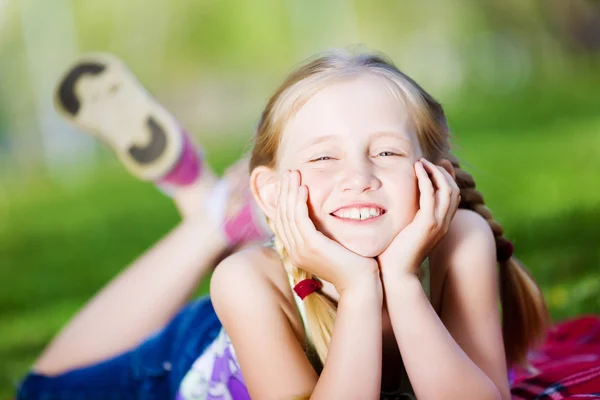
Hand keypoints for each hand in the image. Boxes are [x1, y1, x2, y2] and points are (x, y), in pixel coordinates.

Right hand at [275, 170, 379, 293]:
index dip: (284, 200)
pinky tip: (304, 189)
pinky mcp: (312, 246)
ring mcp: (301, 250)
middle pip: (282, 216)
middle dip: (285, 192)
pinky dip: (300, 202)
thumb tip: (321, 218)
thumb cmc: (352, 265)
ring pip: (289, 215)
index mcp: (297, 252)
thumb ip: (322, 234)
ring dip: (290, 192)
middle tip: (289, 173)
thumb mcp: (332, 246)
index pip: (283, 221)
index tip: (289, 182)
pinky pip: (301, 220)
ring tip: (294, 174)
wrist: (361, 283)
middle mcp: (294, 252)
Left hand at [377, 159, 459, 279]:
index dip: (446, 177)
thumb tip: (400, 206)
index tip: (435, 165)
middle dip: (442, 171)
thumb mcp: (405, 231)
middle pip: (453, 189)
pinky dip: (426, 178)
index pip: (452, 196)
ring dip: (435, 171)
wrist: (396, 274)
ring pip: (447, 189)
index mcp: (441, 225)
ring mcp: (438, 224)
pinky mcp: (427, 224)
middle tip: (428, 161)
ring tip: (421, 162)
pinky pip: (431, 194)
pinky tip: (416, 169)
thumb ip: (409, 217)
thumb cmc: (395, 254)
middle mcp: (444, 224)